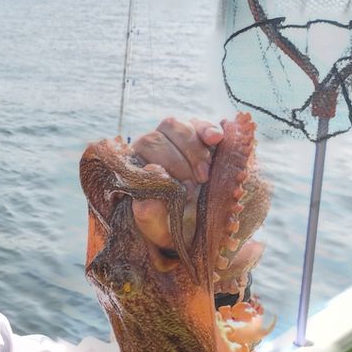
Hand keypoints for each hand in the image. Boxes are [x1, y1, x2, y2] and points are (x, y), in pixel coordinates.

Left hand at [130, 118, 222, 251]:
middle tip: (198, 183)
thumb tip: (151, 173)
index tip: (185, 188)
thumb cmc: (167, 225)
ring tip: (206, 173)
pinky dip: (208, 129)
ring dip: (194, 149)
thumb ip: (148, 210)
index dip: (164, 165)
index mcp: (134, 167)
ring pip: (177, 126)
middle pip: (157, 137)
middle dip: (180, 161)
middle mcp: (149, 148)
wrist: (190, 226)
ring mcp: (172, 139)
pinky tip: (216, 139)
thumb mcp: (157, 226)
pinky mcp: (196, 135)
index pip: (140, 152)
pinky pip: (199, 124)